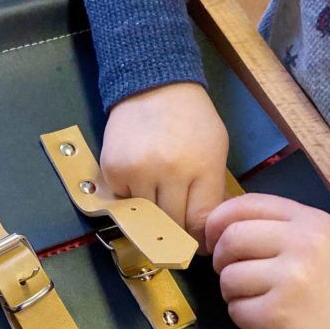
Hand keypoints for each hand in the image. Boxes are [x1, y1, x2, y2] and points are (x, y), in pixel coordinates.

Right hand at [101, 82, 228, 246]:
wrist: (154, 86)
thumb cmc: (192, 119)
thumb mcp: (216, 150)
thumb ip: (212, 189)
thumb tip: (206, 231)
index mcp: (202, 166)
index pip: (200, 222)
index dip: (200, 238)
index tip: (198, 243)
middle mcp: (168, 172)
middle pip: (172, 224)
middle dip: (177, 229)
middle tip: (179, 225)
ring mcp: (137, 171)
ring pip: (146, 218)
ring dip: (153, 214)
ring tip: (159, 197)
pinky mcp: (113, 170)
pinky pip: (125, 203)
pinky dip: (133, 199)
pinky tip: (140, 181)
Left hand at [205, 193, 329, 328]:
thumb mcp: (327, 242)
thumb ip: (284, 229)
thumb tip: (228, 227)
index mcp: (310, 221)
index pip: (246, 204)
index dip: (219, 221)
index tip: (215, 238)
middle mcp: (299, 244)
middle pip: (231, 239)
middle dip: (221, 259)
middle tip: (232, 273)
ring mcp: (288, 280)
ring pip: (229, 277)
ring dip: (232, 292)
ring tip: (254, 300)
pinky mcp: (278, 315)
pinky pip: (237, 311)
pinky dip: (244, 317)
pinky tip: (266, 320)